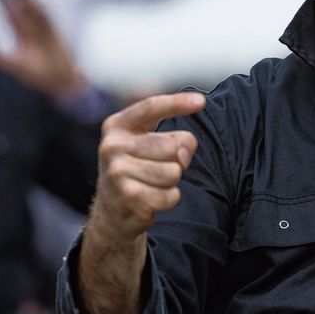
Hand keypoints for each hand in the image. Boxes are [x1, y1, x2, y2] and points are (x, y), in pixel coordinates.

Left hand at [0, 0, 86, 99]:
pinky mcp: (54, 31)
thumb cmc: (36, 75)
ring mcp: (44, 29)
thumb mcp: (12, 64)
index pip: (10, 15)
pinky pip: (45, 16)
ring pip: (33, 8)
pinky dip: (38, 7)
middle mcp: (33, 29)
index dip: (3, 3)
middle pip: (22, 7)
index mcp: (22, 35)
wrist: (59, 81)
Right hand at [78, 92, 205, 313]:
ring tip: (154, 184)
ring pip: (174, 172)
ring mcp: (117, 172)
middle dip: (179, 159)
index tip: (202, 102)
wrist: (112, 211)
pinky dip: (169, 198)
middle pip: (174, 145)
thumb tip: (186, 148)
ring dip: (172, 181)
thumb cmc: (135, 170)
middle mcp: (112, 146)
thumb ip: (169, 137)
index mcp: (116, 126)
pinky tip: (152, 199)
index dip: (177, 102)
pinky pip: (171, 195)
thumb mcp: (143, 144)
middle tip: (161, 167)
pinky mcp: (128, 197)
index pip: (151, 107)